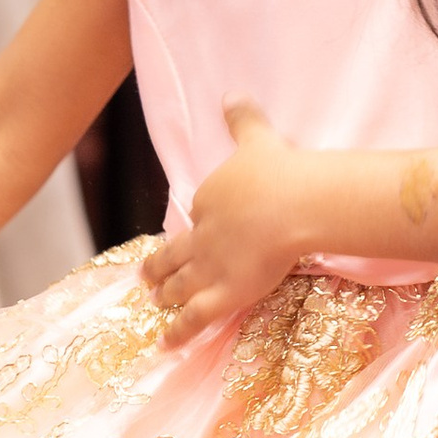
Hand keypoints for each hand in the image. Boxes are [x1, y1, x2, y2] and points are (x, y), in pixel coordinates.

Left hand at [140, 100, 307, 347]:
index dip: (192, 228)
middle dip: (159, 266)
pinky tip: (163, 344)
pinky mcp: (222, 294)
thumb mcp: (257, 139)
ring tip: (155, 304)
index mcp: (208, 199)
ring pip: (180, 285)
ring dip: (166, 295)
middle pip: (176, 254)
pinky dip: (177, 333)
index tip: (189, 234)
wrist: (291, 204)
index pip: (197, 217)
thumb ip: (242, 119)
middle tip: (145, 277)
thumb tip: (231, 93)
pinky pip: (193, 318)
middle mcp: (201, 235)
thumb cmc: (278, 171)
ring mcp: (209, 267)